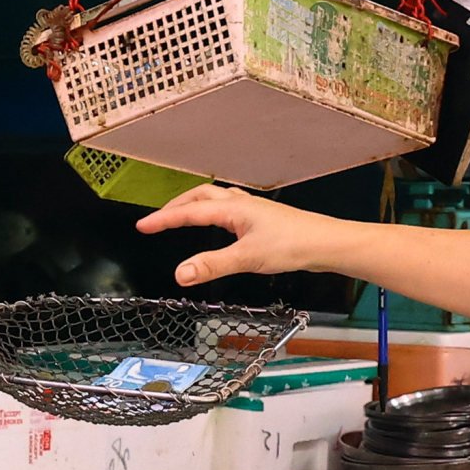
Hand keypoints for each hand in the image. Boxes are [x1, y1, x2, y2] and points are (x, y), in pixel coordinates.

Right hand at [137, 184, 336, 289]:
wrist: (326, 243)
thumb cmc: (293, 246)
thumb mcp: (248, 258)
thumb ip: (213, 265)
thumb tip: (181, 273)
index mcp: (233, 209)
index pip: (189, 212)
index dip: (164, 219)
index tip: (142, 226)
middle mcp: (241, 204)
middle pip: (200, 197)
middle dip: (176, 207)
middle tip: (157, 220)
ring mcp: (252, 211)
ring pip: (216, 200)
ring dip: (195, 205)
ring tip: (182, 217)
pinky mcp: (262, 220)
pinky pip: (229, 209)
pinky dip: (213, 212)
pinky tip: (219, 225)